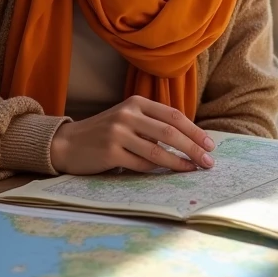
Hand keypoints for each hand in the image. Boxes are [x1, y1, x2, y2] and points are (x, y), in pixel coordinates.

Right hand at [49, 96, 215, 174]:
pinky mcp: (109, 152)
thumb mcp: (128, 119)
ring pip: (157, 150)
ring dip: (180, 162)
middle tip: (209, 161)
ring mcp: (117, 133)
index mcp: (136, 102)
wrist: (67, 143)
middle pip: (170, 132)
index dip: (194, 131)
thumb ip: (153, 125)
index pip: (173, 115)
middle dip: (193, 148)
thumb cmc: (105, 133)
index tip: (210, 144)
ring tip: (194, 169)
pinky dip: (157, 170)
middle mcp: (128, 114)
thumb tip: (190, 140)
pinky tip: (168, 174)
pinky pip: (141, 164)